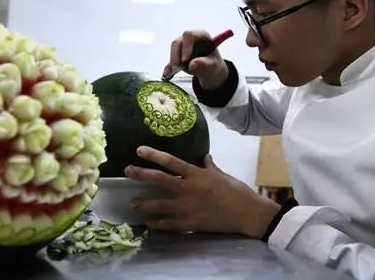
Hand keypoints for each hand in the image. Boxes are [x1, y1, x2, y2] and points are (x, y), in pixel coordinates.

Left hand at [124, 146, 280, 237]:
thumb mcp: (222, 175)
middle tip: (127, 171)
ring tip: (133, 203)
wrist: (247, 213)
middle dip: (141, 174)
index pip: (170, 162)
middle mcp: (189, 189)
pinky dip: (158, 224)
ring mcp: (188, 207)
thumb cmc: (237, 191)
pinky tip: (149, 224)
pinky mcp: (190, 223)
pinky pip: (169, 224)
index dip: (153, 155)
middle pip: (159, 180)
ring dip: (144, 204)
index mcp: (197, 175)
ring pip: (159, 205)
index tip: (139, 150)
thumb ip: (210, 167)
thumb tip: (205, 157)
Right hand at [163, 30, 228, 89]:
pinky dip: (168, 67)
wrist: (209, 70)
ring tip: (174, 72)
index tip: (185, 59)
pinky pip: (170, 60)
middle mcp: (189, 38)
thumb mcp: (213, 65)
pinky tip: (168, 74)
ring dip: (172, 61)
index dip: (185, 46)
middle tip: (176, 68)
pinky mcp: (176, 55)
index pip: (189, 35)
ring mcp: (182, 46)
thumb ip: (205, 64)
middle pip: (178, 42)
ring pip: (173, 50)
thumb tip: (193, 64)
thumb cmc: (213, 63)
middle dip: (175, 55)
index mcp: (201, 35)